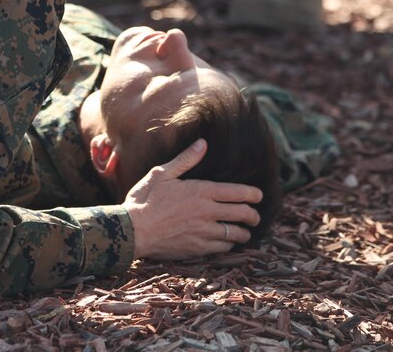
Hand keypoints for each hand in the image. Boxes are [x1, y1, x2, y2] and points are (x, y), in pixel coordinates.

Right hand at [122, 139, 262, 258]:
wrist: (132, 230)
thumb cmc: (144, 199)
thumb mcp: (162, 174)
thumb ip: (185, 159)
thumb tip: (202, 143)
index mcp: (200, 191)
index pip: (237, 193)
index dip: (253, 194)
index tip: (259, 195)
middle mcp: (207, 212)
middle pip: (242, 214)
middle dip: (253, 215)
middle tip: (255, 216)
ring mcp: (204, 232)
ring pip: (236, 234)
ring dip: (244, 232)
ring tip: (245, 231)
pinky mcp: (198, 248)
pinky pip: (222, 248)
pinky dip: (229, 245)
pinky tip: (227, 242)